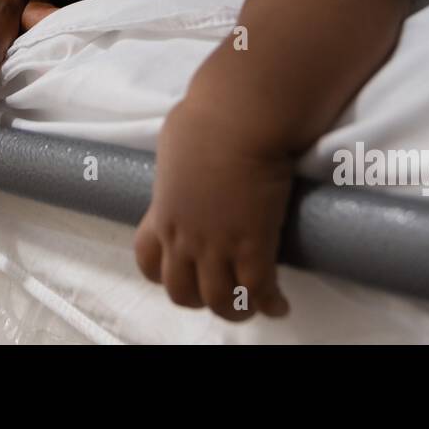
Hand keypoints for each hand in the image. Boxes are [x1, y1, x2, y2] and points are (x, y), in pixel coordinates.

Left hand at [134, 99, 293, 320]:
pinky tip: (279, 304)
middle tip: (220, 292)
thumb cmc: (205, 119)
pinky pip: (259, 290)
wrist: (237, 118)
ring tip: (252, 305)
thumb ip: (177, 167)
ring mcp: (217, 245)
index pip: (148, 261)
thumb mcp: (174, 147)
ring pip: (220, 301)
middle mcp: (184, 237)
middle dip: (200, 298)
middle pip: (181, 292)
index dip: (164, 274)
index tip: (182, 272)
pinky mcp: (253, 246)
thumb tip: (185, 158)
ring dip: (236, 309)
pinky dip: (270, 303)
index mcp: (162, 213)